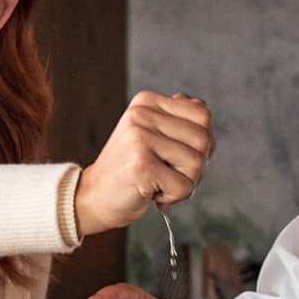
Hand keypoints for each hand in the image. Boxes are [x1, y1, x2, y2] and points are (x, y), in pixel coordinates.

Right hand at [73, 90, 214, 236]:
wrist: (94, 196)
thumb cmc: (132, 170)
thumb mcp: (155, 136)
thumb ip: (179, 120)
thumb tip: (202, 108)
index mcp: (147, 102)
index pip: (202, 115)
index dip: (203, 143)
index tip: (179, 157)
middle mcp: (142, 114)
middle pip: (203, 139)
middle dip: (196, 166)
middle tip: (170, 175)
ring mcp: (140, 138)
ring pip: (197, 163)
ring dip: (185, 182)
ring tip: (159, 183)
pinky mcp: (141, 165)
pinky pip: (184, 186)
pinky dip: (174, 197)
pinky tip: (152, 193)